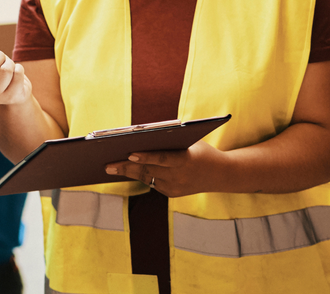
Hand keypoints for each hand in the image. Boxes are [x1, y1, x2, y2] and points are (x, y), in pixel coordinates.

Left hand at [104, 140, 231, 196]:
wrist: (221, 175)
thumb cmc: (201, 150)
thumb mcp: (190, 141)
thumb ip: (169, 140)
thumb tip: (141, 136)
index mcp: (185, 160)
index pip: (162, 158)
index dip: (146, 157)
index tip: (129, 154)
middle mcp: (179, 176)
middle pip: (149, 170)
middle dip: (126, 167)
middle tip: (107, 164)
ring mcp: (175, 187)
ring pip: (147, 178)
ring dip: (128, 172)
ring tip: (110, 167)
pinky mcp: (171, 193)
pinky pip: (152, 182)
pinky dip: (139, 175)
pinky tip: (124, 170)